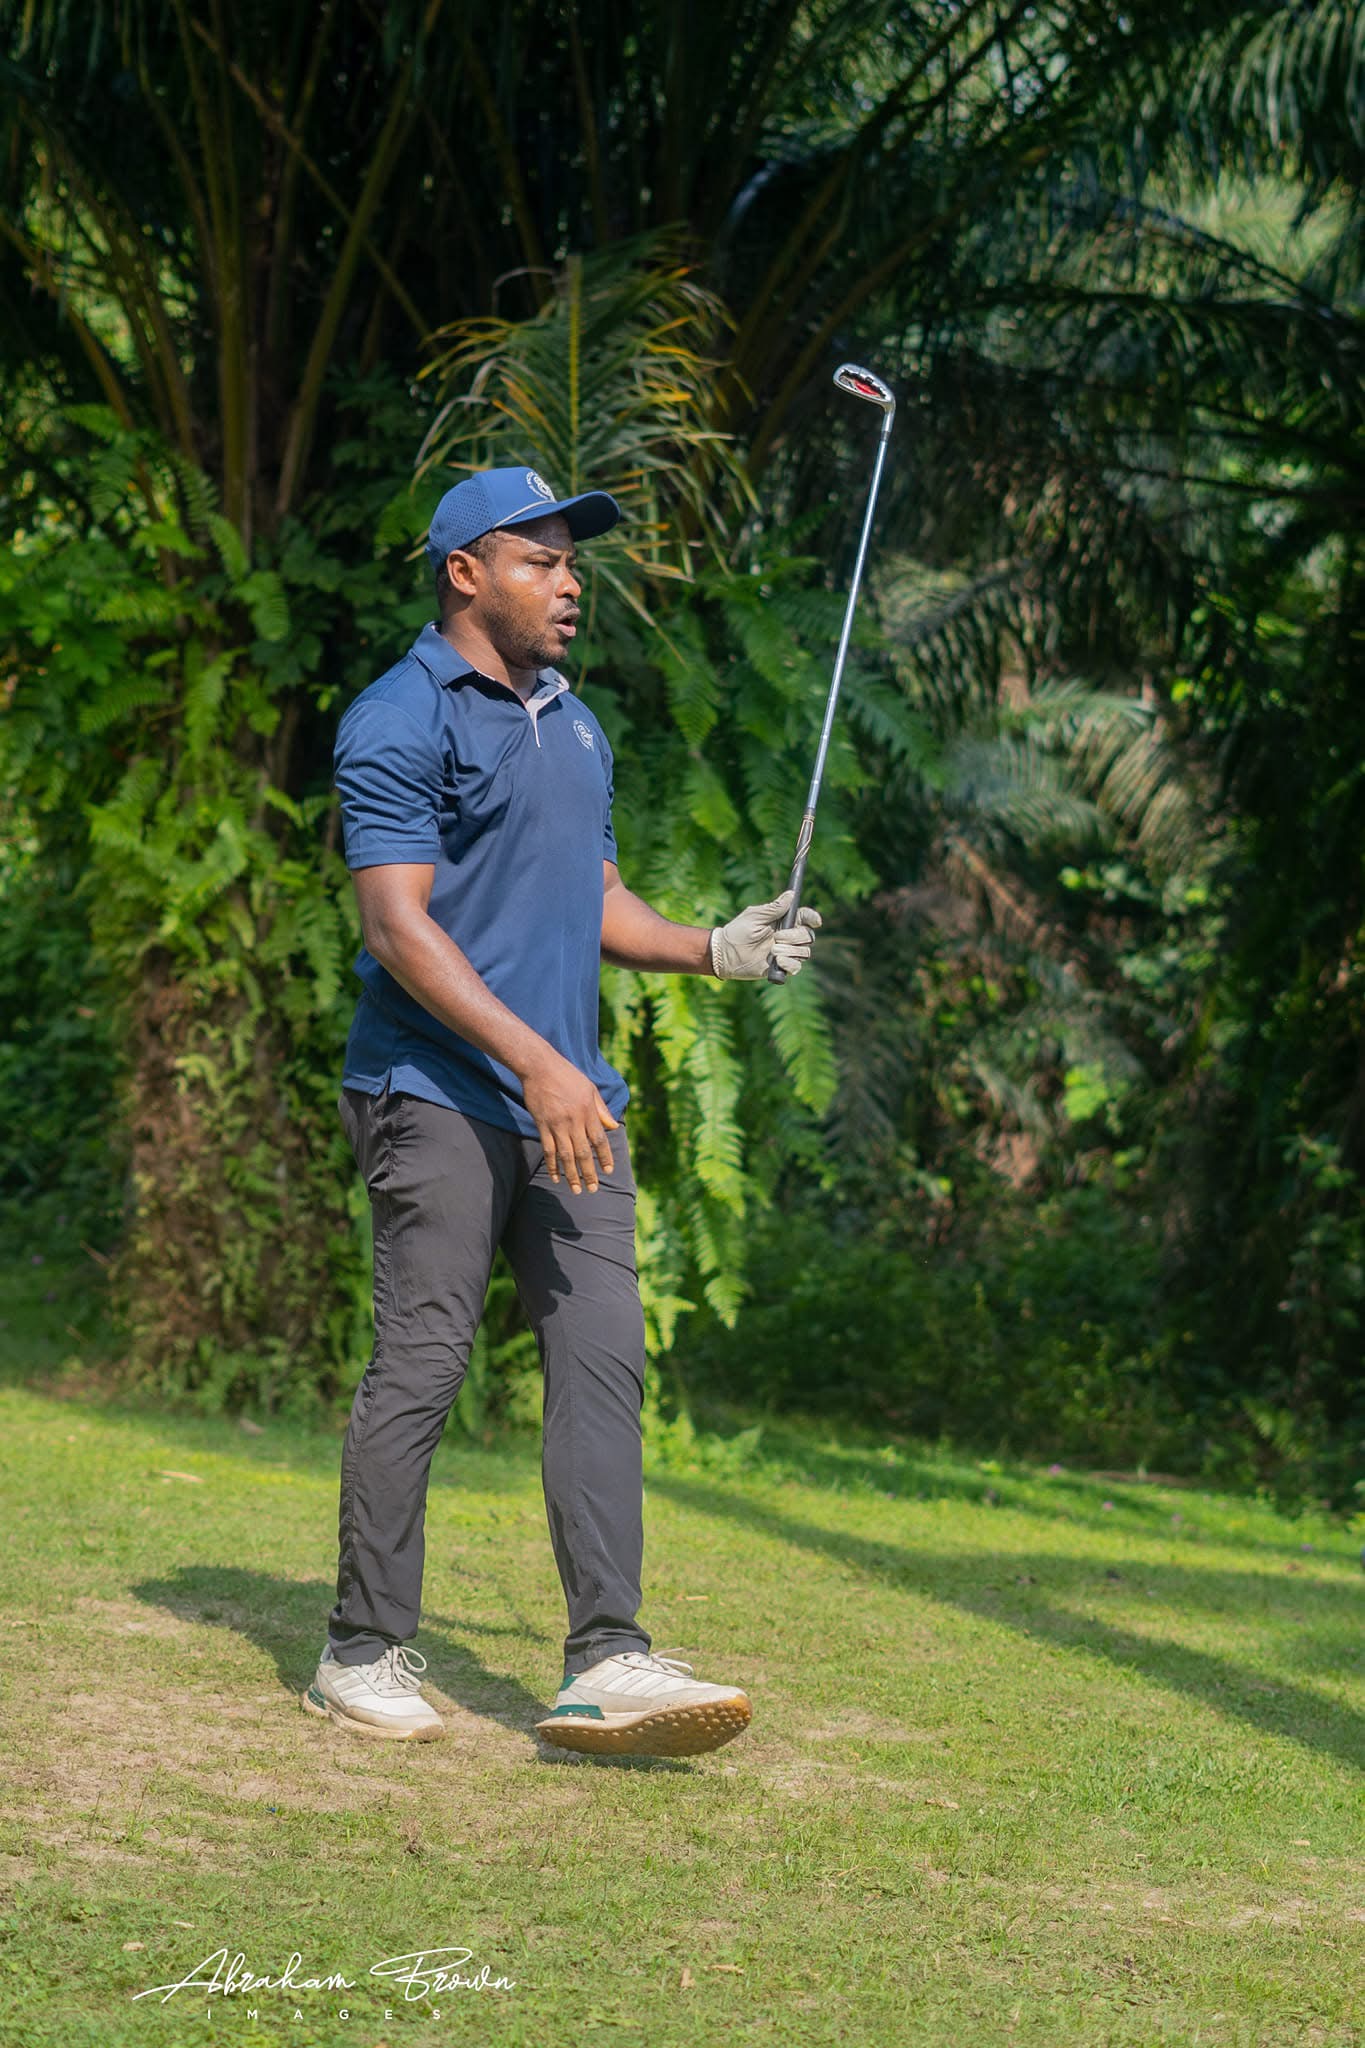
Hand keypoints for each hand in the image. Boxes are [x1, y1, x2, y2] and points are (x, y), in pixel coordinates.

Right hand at [521, 1048, 617, 1192]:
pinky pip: (548, 1150)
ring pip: (566, 1156)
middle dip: (589, 1173)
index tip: (608, 1171)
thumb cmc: (567, 1075)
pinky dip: (553, 1165)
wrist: (539, 1067)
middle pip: (583, 1153)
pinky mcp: (542, 1125)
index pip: (599, 1140)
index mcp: (588, 1111)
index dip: (605, 1157)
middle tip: (593, 1189)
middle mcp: (574, 1121)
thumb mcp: (590, 1088)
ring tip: (577, 1190)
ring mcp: (557, 1125)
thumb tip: (613, 1126)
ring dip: (572, 1175)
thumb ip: (601, 1109)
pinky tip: (556, 1177)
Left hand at [710, 890, 821, 979]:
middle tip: (777, 937)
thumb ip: (774, 908)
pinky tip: (777, 961)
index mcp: (783, 921)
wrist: (726, 954)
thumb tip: (791, 894)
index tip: (815, 921)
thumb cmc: (737, 931)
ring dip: (789, 950)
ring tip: (772, 951)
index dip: (813, 918)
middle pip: (808, 936)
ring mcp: (786, 952)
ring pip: (804, 952)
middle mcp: (787, 936)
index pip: (805, 917)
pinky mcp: (782, 967)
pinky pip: (797, 966)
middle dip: (795, 936)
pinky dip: (789, 964)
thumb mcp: (755, 916)